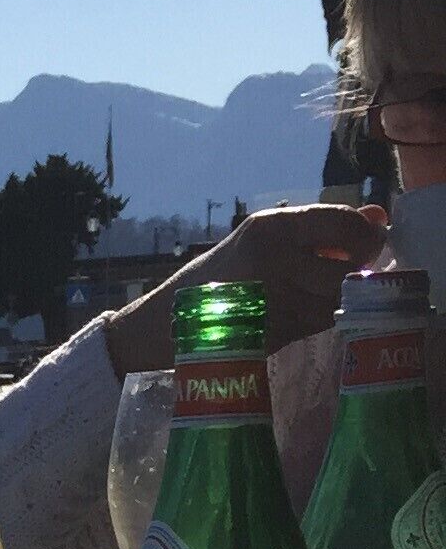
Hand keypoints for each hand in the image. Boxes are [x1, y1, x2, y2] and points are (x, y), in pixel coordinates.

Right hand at [104, 202, 386, 375]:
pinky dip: (322, 316)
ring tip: (315, 293)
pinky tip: (301, 312)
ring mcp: (275, 298)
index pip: (343, 222)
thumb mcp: (266, 239)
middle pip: (349, 264)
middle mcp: (273, 258)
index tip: (366, 244)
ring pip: (338, 296)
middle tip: (347, 273)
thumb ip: (321, 228)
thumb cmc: (221, 277)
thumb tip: (379, 217)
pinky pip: (321, 320)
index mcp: (269, 226)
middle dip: (356, 270)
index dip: (365, 235)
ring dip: (339, 296)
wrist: (167, 325)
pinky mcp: (274, 332)